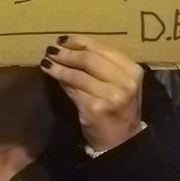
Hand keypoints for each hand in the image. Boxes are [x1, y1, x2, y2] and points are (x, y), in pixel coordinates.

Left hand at [40, 35, 143, 151]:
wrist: (121, 142)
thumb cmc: (117, 107)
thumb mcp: (118, 82)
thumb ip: (100, 64)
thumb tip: (68, 46)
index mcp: (132, 70)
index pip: (102, 48)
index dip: (79, 40)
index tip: (63, 38)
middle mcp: (125, 82)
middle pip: (88, 58)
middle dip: (67, 52)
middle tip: (51, 49)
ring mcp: (111, 96)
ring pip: (77, 74)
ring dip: (58, 67)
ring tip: (46, 61)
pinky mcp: (95, 108)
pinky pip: (72, 89)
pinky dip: (61, 81)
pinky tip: (52, 76)